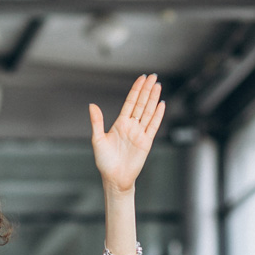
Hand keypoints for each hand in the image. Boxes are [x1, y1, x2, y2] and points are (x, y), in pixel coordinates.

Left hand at [89, 74, 164, 194]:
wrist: (114, 178)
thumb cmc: (104, 162)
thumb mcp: (98, 140)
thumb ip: (97, 122)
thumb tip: (92, 105)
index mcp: (120, 124)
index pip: (130, 102)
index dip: (136, 90)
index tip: (141, 78)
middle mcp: (131, 126)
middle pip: (142, 104)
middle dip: (147, 90)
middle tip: (153, 76)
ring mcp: (140, 133)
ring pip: (149, 112)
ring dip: (154, 99)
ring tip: (158, 86)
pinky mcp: (146, 142)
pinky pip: (153, 126)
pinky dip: (158, 115)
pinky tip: (162, 104)